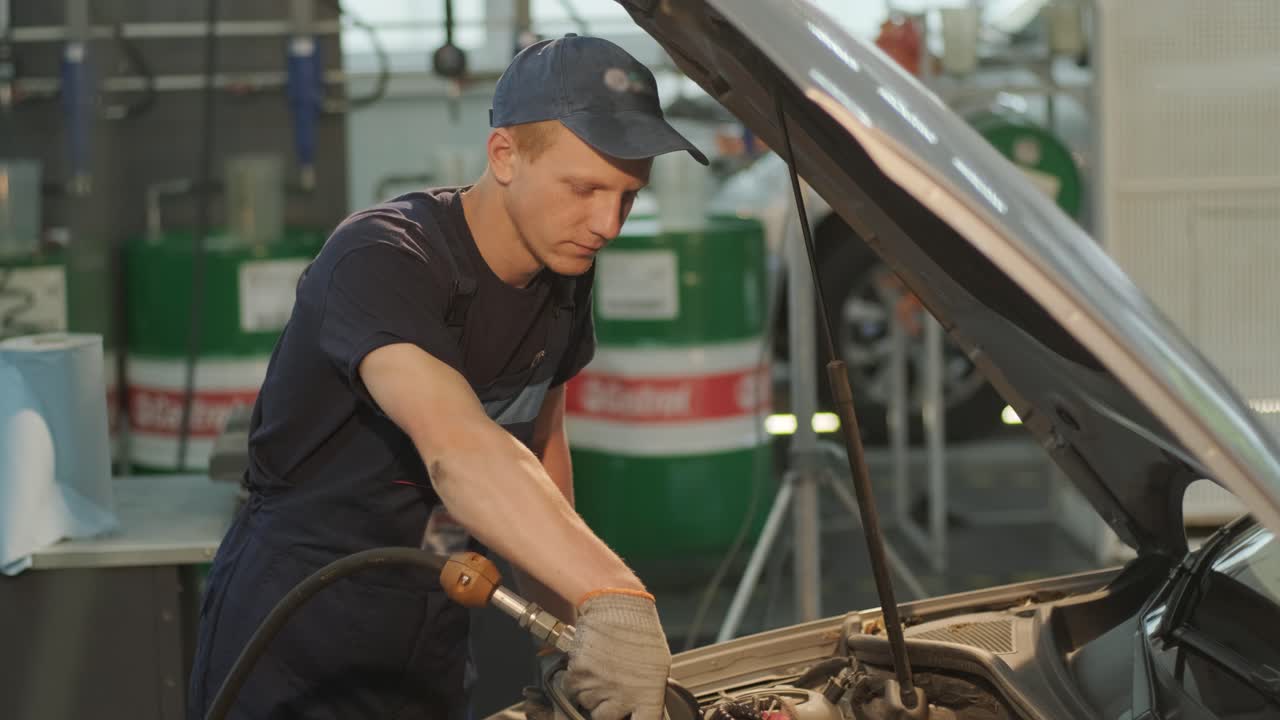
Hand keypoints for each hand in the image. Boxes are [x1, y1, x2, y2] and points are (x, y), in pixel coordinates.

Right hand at [563, 590, 670, 719]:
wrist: (616, 603)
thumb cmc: (639, 629)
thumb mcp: (656, 665)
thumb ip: (648, 692)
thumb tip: (644, 707)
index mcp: (648, 695)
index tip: (630, 717)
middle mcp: (622, 696)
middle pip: (605, 718)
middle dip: (605, 707)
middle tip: (611, 687)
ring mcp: (598, 687)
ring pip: (587, 703)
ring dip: (591, 691)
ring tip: (602, 668)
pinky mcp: (578, 676)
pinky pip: (572, 689)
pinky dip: (577, 680)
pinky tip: (590, 664)